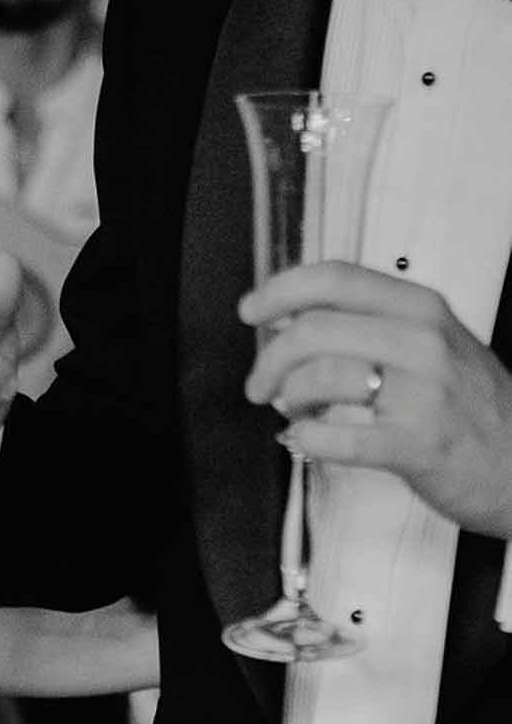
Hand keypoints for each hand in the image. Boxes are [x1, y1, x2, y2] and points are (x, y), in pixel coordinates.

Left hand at [241, 260, 511, 536]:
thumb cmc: (471, 405)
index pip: (334, 278)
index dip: (280, 290)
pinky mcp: (416, 445)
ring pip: (319, 378)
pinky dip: (307, 439)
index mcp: (421, 308)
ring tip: (292, 411)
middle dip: (269, 359)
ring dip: (287, 398)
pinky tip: (306, 439)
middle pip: (313, 329)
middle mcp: (422, 341)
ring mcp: (423, 393)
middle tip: (259, 382)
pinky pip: (337, 438)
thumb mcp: (432, 343)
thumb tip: (290, 317)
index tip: (251, 310)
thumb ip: (369, 324)